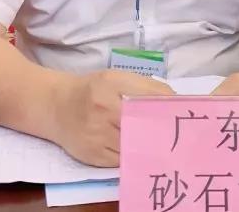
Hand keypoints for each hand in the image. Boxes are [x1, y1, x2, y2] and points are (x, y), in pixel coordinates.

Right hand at [52, 70, 174, 166]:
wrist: (56, 106)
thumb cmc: (91, 89)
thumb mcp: (115, 78)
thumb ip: (145, 86)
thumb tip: (175, 101)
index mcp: (111, 83)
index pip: (149, 96)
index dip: (168, 106)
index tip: (182, 112)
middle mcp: (102, 108)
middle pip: (143, 123)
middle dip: (161, 129)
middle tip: (177, 133)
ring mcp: (96, 134)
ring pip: (134, 144)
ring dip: (149, 146)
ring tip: (162, 144)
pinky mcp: (93, 156)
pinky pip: (122, 160)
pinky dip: (133, 156)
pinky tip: (139, 152)